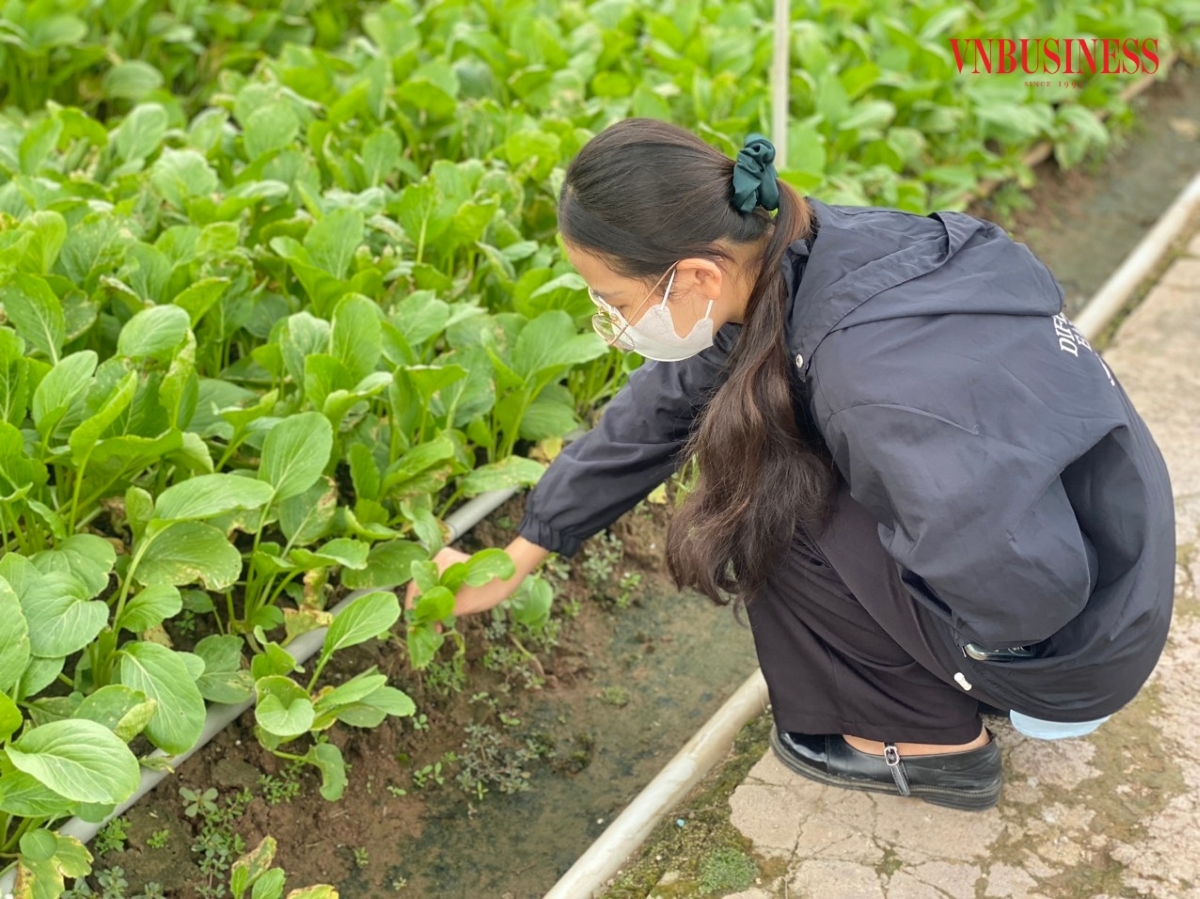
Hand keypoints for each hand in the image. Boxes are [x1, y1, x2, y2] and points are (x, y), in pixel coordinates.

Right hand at [404, 537, 550, 620]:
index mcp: (441, 562)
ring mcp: (446, 562)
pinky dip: (439, 600)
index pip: (418, 586)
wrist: (511, 577)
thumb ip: (442, 610)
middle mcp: (440, 558)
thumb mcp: (464, 604)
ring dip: (431, 606)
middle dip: (423, 608)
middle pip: (422, 586)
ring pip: (430, 587)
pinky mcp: (452, 569)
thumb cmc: (491, 588)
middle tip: (428, 627)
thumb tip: (425, 621)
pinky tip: (443, 614)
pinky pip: (439, 585)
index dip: (415, 607)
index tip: (417, 625)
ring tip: (436, 624)